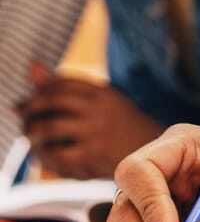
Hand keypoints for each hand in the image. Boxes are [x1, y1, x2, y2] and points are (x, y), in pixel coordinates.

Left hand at [19, 63, 161, 178]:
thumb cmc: (121, 126)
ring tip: (31, 140)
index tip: (27, 104)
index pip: (61, 83)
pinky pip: (56, 154)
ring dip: (32, 135)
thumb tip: (31, 65)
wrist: (155, 155)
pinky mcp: (94, 156)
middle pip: (51, 101)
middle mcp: (100, 109)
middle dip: (29, 111)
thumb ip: (66, 85)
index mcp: (103, 93)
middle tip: (23, 121)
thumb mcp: (101, 100)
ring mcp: (97, 132)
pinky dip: (44, 156)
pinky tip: (46, 157)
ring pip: (48, 128)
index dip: (38, 93)